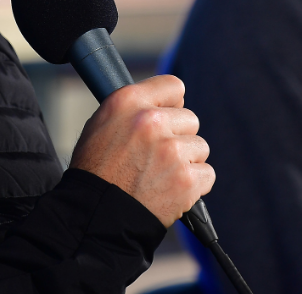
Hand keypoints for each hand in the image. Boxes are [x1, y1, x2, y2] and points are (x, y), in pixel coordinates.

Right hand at [70, 75, 213, 226]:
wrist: (96, 216)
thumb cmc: (95, 171)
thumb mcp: (101, 124)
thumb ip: (134, 108)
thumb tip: (167, 103)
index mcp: (129, 101)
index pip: (174, 86)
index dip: (172, 104)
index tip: (168, 117)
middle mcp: (151, 121)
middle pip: (190, 119)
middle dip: (178, 137)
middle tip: (156, 156)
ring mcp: (171, 150)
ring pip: (200, 147)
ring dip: (187, 161)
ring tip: (161, 176)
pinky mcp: (186, 179)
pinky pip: (207, 174)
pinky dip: (194, 185)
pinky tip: (171, 190)